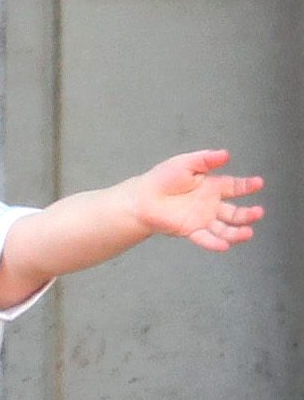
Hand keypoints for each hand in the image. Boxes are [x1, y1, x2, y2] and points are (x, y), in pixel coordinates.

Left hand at [131, 149, 262, 250]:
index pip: (235, 187)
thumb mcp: (186, 163)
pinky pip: (205, 238)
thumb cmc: (162, 179)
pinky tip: (225, 245)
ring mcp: (201, 219)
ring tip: (248, 233)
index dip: (247, 185)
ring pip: (224, 228)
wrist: (141, 197)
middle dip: (247, 214)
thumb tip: (225, 154)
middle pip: (234, 212)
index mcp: (211, 186)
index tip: (258, 183)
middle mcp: (210, 204)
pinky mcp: (190, 230)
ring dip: (237, 232)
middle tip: (258, 212)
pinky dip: (215, 243)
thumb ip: (206, 159)